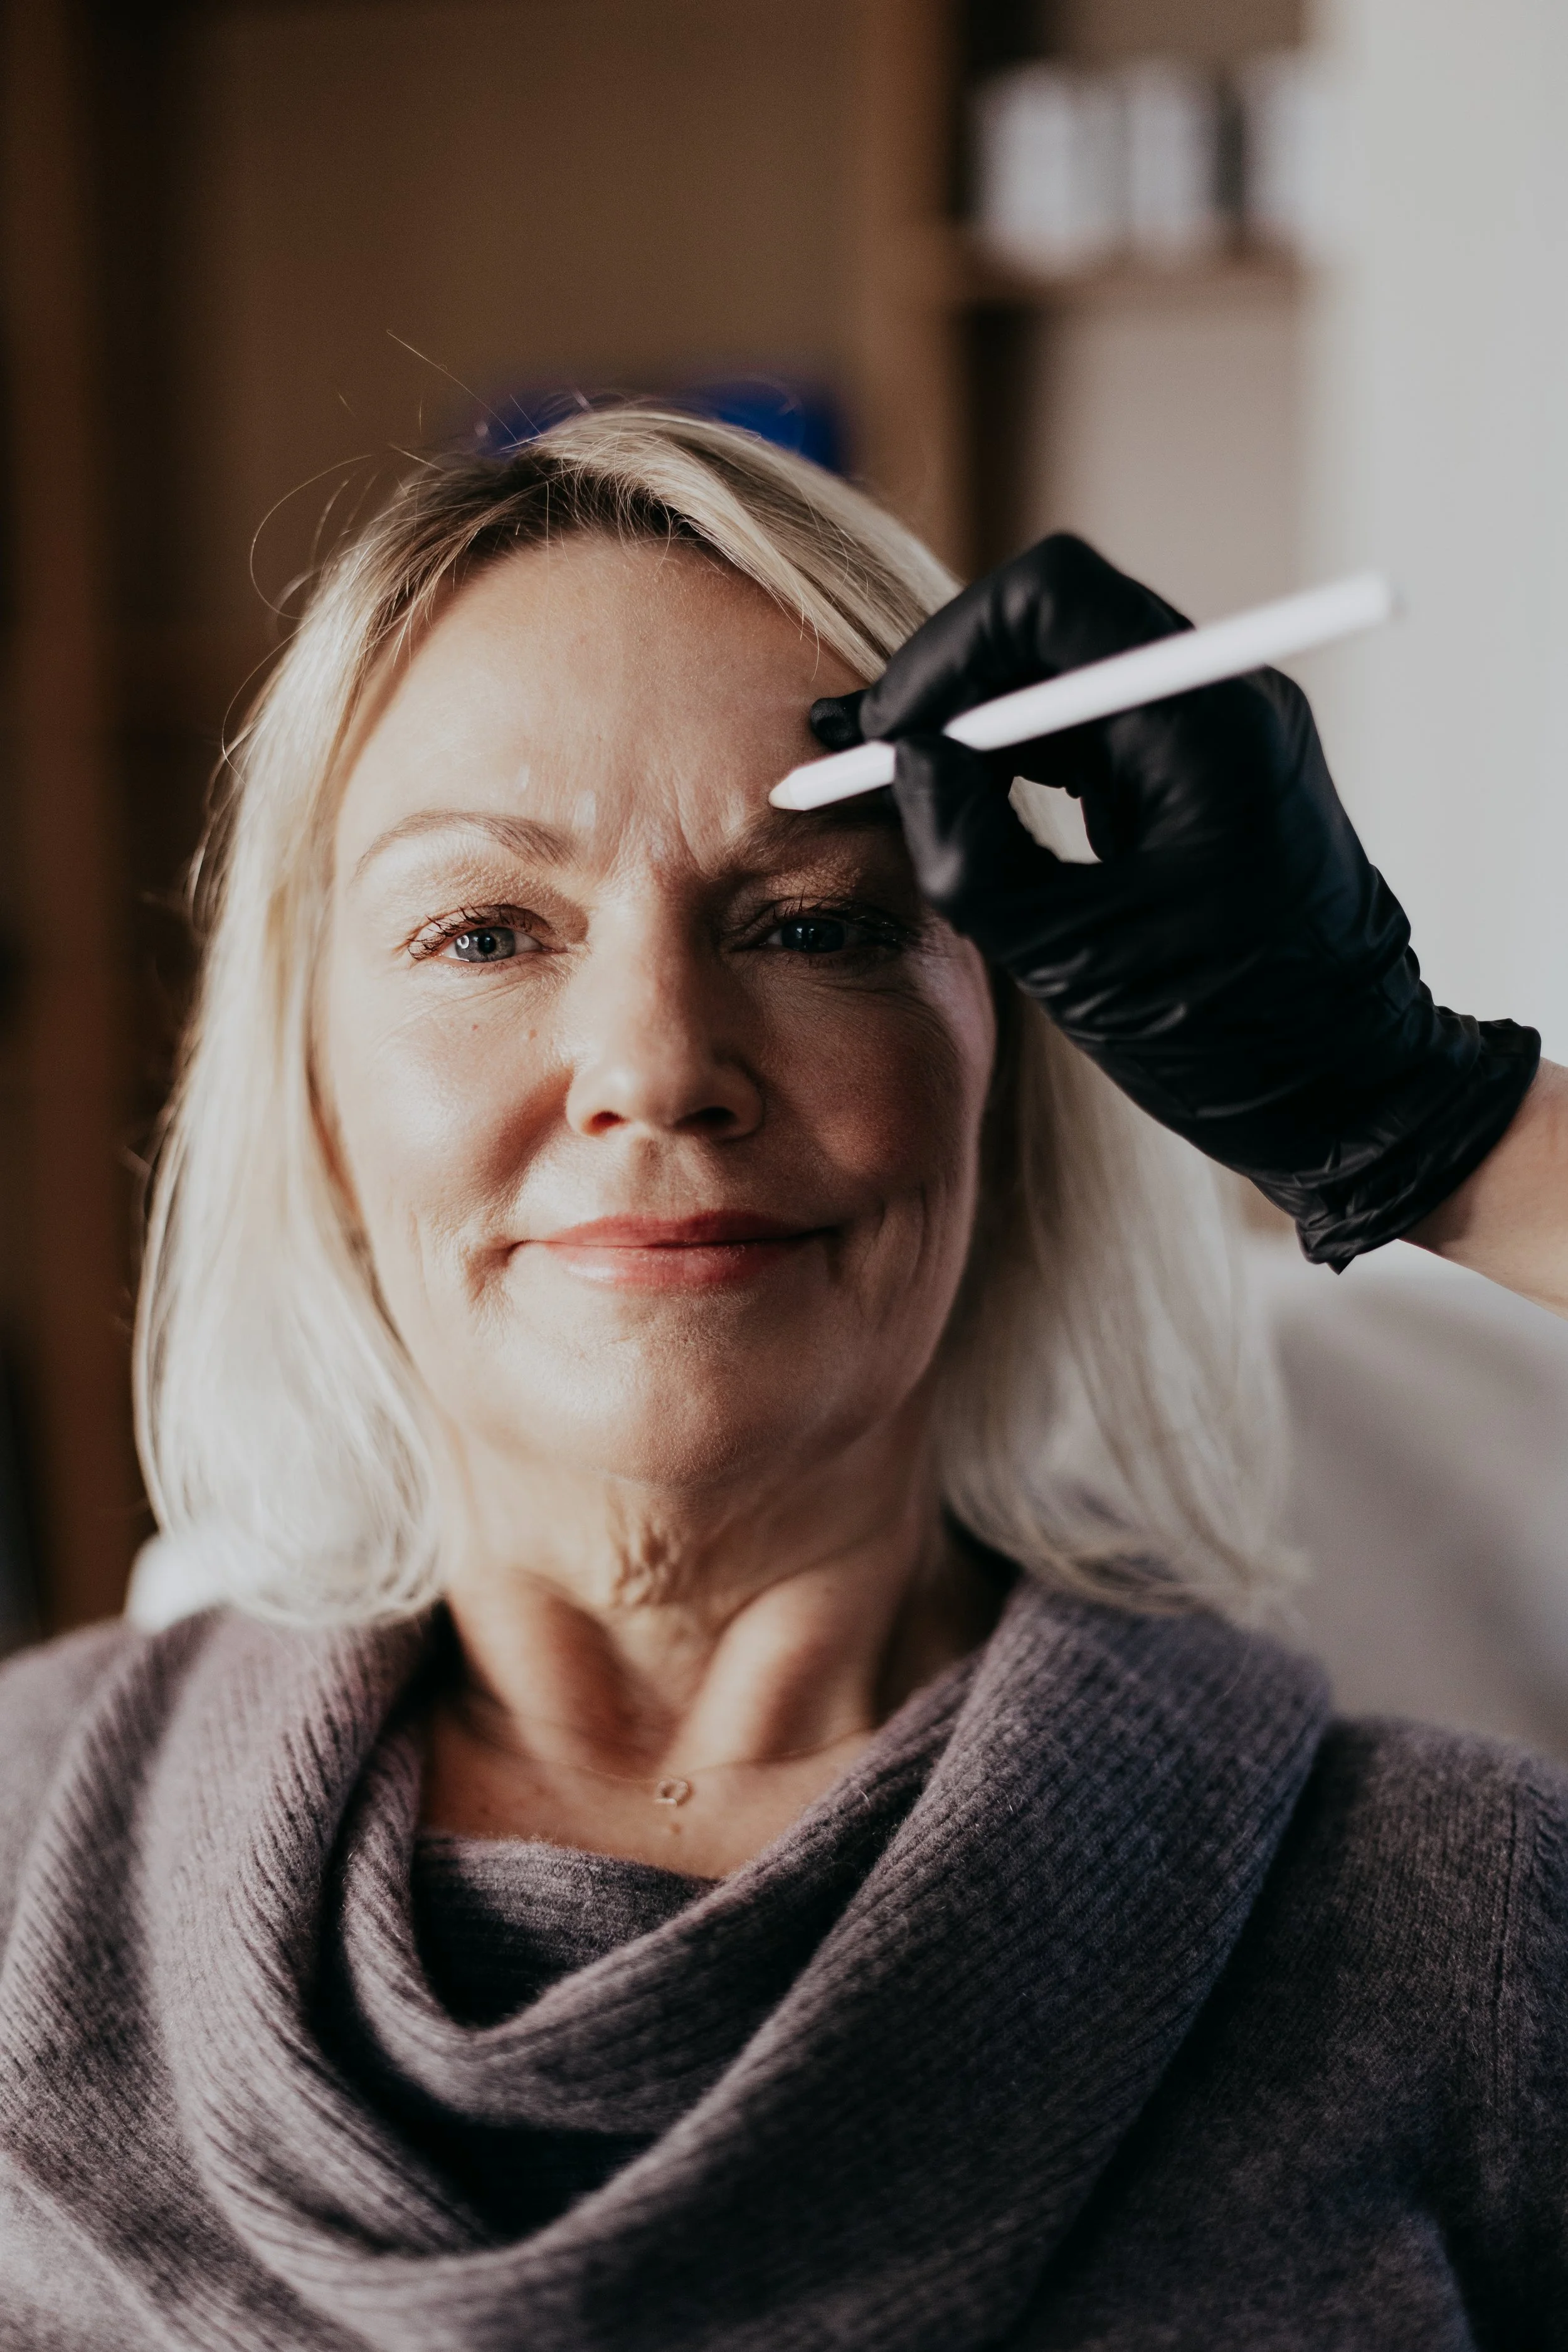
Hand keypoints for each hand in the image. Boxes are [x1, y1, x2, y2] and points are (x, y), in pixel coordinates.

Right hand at [810, 535, 1538, 1268]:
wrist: (1352, 1086)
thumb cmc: (1231, 1038)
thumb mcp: (1067, 954)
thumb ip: (971, 847)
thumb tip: (908, 756)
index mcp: (1204, 727)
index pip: (1049, 600)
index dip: (945, 652)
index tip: (885, 732)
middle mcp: (1223, 701)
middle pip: (1053, 623)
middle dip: (950, 682)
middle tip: (862, 756)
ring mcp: (1222, 731)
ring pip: (1068, 671)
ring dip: (979, 718)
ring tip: (898, 782)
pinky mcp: (1210, 771)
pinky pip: (1097, 727)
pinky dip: (1023, 754)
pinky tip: (965, 802)